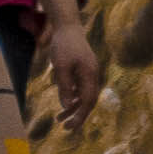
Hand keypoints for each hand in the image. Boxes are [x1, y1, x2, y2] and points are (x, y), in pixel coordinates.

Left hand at [42, 10, 100, 130]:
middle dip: (78, 116)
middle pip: (88, 101)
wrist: (68, 26)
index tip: (70, 127)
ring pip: (84, 96)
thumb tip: (67, 106)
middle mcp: (93, 75)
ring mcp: (90, 72)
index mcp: (90, 75)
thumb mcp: (61, 67)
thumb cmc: (63, 46)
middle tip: (65, 127)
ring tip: (59, 119)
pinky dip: (74, 98)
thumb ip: (65, 87)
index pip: (88, 102)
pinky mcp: (85, 70)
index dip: (80, 116)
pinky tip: (65, 103)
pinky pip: (82, 89)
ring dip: (73, 108)